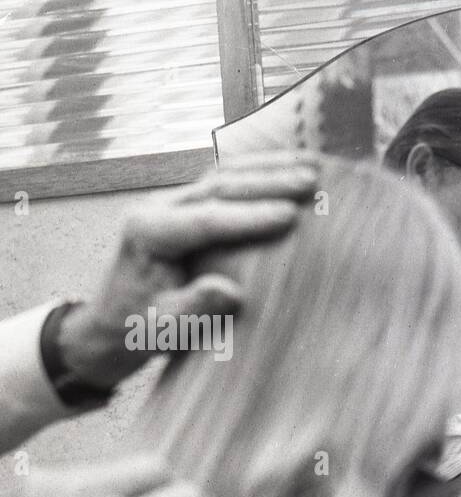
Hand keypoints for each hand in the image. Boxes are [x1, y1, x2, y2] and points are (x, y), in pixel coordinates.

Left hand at [56, 154, 319, 389]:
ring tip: (312, 167)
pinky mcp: (187, 207)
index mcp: (148, 233)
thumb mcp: (165, 328)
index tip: (291, 214)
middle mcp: (157, 208)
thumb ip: (195, 308)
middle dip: (268, 181)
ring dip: (269, 169)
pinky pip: (225, 182)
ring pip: (223, 175)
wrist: (113, 322)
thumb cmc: (138, 328)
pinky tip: (290, 169)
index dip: (250, 216)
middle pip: (218, 185)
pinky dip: (260, 174)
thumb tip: (231, 292)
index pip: (206, 218)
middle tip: (311, 180)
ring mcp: (172, 203)